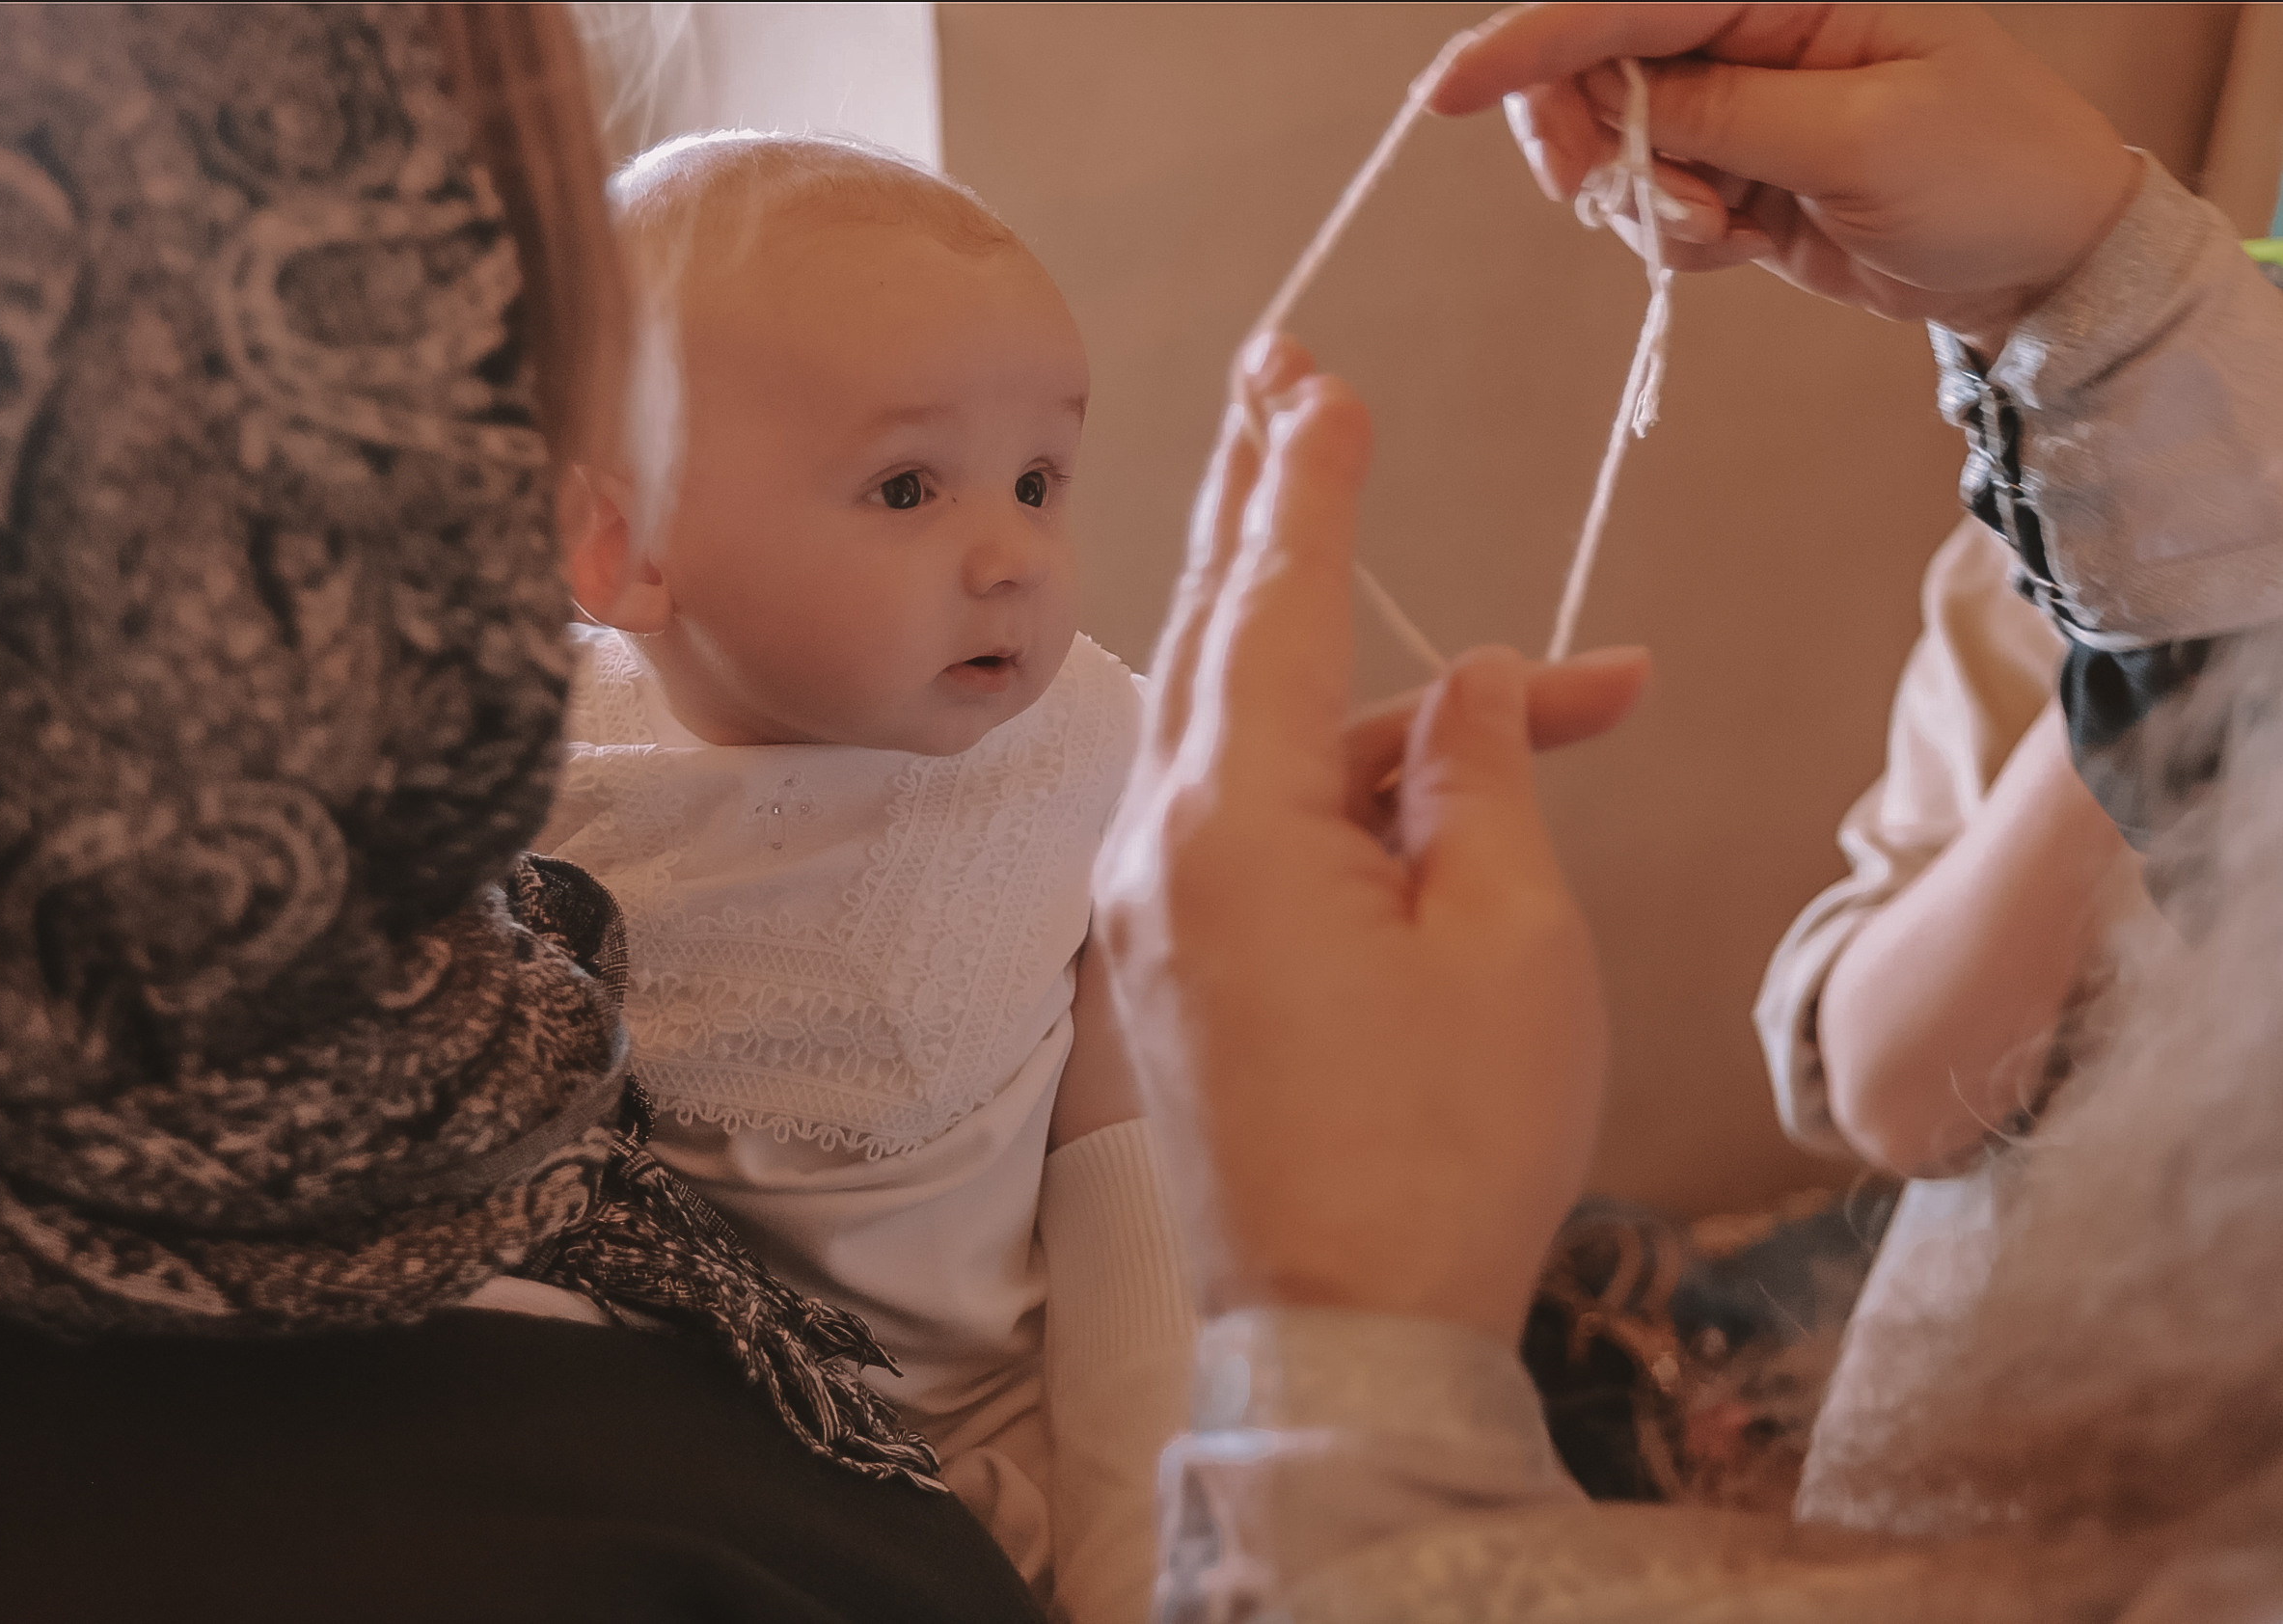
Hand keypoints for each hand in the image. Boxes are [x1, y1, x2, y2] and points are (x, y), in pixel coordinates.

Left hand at [1093, 335, 1642, 1343]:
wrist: (1346, 1337)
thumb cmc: (1442, 1149)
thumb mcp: (1509, 938)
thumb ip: (1483, 775)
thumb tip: (1479, 678)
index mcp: (1230, 826)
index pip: (1275, 604)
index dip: (1311, 483)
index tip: (1321, 378)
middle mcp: (1158, 847)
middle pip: (1223, 634)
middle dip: (1268, 507)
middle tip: (1281, 379)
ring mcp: (1151, 908)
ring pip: (1260, 737)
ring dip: (1389, 701)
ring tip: (1567, 691)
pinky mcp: (1172, 961)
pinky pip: (1251, 825)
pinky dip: (1351, 796)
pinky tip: (1461, 800)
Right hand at [1437, 3, 2139, 352]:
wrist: (2044, 267)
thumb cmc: (1991, 175)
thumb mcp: (1861, 140)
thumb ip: (1728, 112)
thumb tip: (1618, 97)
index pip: (1632, 2)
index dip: (1530, 43)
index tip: (1446, 92)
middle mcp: (1755, 34)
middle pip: (1594, 67)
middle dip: (1587, 140)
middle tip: (1613, 197)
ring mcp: (1739, 107)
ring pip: (1613, 146)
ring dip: (1641, 203)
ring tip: (1722, 228)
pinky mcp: (1733, 172)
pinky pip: (1649, 203)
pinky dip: (1670, 237)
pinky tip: (1739, 243)